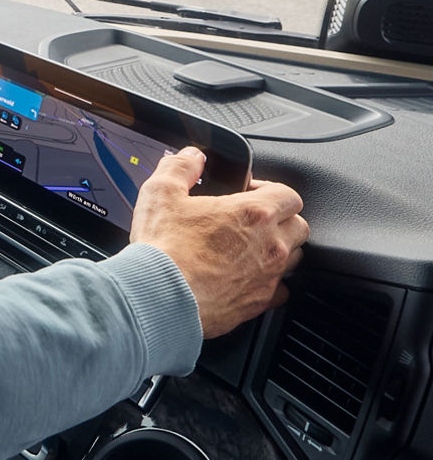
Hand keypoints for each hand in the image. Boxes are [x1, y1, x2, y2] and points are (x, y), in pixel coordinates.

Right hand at [130, 147, 309, 337]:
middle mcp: (270, 244)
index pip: (289, 194)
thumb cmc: (164, 247)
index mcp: (253, 213)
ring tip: (250, 248)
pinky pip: (281, 290)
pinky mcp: (259, 302)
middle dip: (281, 219)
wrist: (161, 295)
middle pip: (299, 225)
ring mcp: (268, 276)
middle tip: (252, 221)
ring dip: (279, 250)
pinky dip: (269, 283)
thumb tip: (192, 156)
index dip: (270, 190)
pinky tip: (247, 278)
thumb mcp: (161, 192)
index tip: (250, 194)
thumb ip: (180, 167)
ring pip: (295, 258)